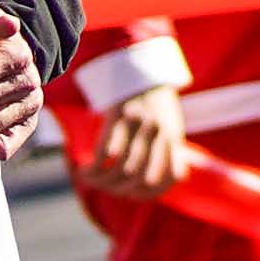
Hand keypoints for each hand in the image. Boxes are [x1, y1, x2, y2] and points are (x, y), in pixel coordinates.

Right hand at [84, 80, 193, 204]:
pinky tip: (85, 171)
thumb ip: (168, 152)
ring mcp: (138, 125)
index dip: (149, 193)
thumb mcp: (170, 125)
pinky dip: (94, 169)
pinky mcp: (118, 117)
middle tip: (106, 188)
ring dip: (103, 183)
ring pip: (121, 169)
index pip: (168, 179)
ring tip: (90, 182)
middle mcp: (158, 134)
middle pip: (140, 178)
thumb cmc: (153, 101)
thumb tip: (158, 183)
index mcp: (173, 138)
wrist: (138, 66)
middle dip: (120, 190)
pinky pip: (105, 153)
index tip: (131, 194)